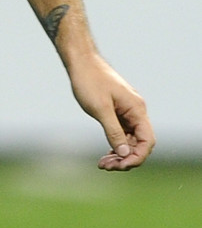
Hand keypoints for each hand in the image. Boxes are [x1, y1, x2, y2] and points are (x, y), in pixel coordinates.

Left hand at [68, 54, 154, 170]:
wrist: (80, 61)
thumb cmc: (89, 81)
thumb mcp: (100, 108)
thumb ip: (114, 131)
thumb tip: (125, 154)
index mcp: (137, 109)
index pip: (147, 141)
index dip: (137, 157)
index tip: (121, 166)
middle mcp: (136, 111)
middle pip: (139, 143)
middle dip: (125, 158)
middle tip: (106, 166)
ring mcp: (127, 111)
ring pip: (130, 141)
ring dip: (119, 154)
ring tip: (103, 163)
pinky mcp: (118, 112)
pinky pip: (123, 134)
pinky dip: (115, 145)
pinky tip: (106, 154)